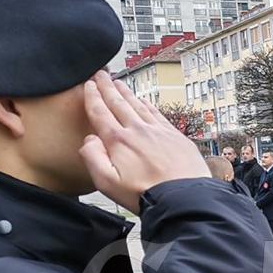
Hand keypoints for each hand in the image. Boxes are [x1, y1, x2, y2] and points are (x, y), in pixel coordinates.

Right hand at [80, 71, 209, 212]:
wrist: (184, 198)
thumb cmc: (145, 195)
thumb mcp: (108, 183)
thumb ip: (93, 158)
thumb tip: (89, 139)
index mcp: (118, 141)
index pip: (100, 113)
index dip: (92, 97)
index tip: (88, 85)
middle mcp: (138, 130)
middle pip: (119, 104)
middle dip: (108, 88)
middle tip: (100, 74)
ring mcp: (158, 131)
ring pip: (138, 105)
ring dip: (126, 93)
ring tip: (118, 83)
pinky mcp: (176, 136)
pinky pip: (158, 114)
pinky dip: (148, 104)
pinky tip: (144, 100)